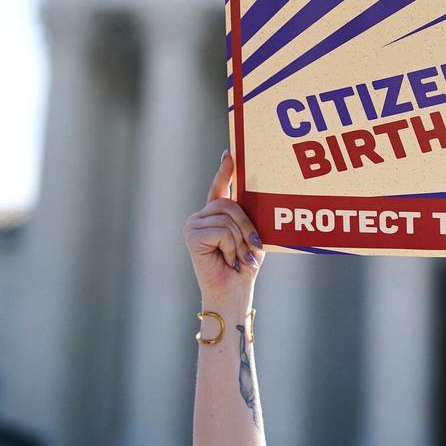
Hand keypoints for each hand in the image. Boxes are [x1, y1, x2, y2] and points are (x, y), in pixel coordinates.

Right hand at [183, 151, 263, 302]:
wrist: (233, 291)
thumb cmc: (245, 264)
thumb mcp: (252, 235)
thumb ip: (247, 216)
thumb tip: (253, 195)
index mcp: (216, 215)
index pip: (220, 188)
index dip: (225, 170)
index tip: (229, 153)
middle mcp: (202, 216)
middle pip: (230, 204)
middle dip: (248, 226)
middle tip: (254, 247)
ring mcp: (193, 224)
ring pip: (228, 218)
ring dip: (241, 241)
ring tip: (239, 258)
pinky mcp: (191, 235)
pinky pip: (222, 230)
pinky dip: (232, 247)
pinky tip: (228, 260)